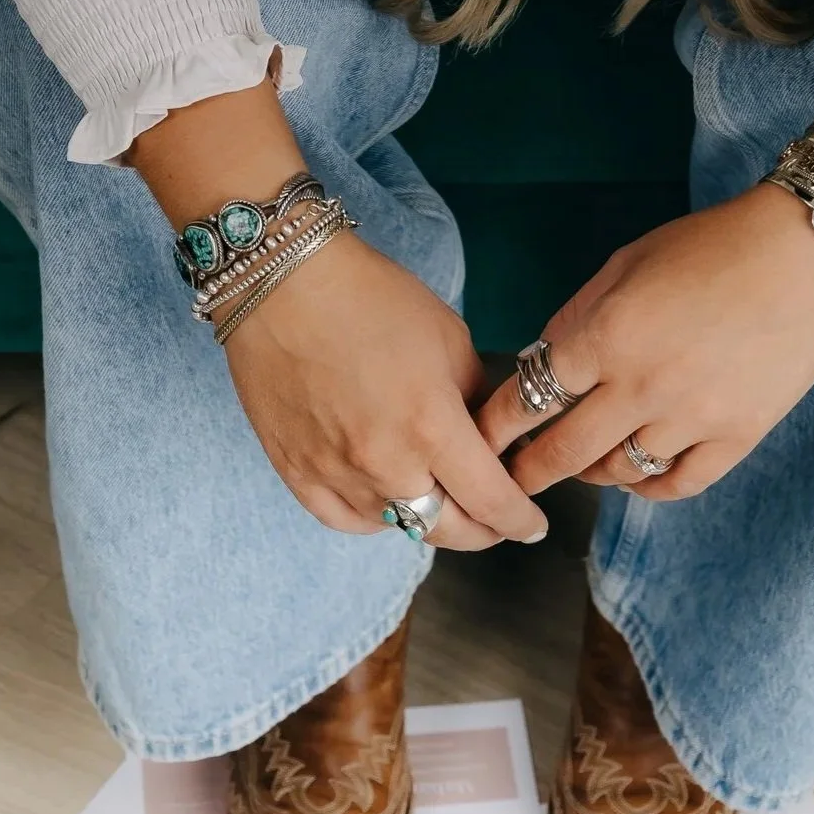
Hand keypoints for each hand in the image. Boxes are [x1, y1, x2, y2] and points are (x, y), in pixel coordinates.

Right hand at [126, 69, 544, 549]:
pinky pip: (346, 520)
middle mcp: (386, 464)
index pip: (492, 502)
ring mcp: (336, 474)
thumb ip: (476, 400)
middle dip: (483, 531)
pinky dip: (375, 518)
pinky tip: (387, 502)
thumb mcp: (450, 340)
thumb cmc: (370, 299)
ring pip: (398, 527)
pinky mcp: (296, 473)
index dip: (519, 520)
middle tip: (495, 522)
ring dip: (428, 520)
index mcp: (432, 428)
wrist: (281, 281)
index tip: (532, 524)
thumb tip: (491, 436)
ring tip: (440, 501)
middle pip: (449, 531)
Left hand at [474, 21, 813, 501]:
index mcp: (605, 336)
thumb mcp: (627, 262)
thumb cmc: (712, 246)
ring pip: (619, 473)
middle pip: (563, 452)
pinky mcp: (736, 437)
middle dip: (528, 473)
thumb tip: (542, 362)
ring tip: (585, 466)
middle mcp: (640, 386)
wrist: (807, 252)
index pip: (528, 399)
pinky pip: (678, 484)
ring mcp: (691, 418)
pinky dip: (649, 487)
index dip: (496, 429)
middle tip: (512, 484)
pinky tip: (638, 477)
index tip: (481, 445)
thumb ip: (577, 316)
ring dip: (592, 474)